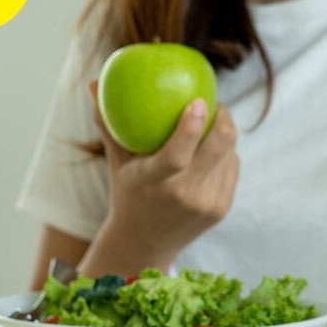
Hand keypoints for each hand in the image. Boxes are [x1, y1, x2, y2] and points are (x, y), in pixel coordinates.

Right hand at [79, 81, 238, 275]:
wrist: (146, 245)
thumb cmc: (127, 193)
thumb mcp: (116, 162)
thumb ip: (108, 124)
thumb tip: (94, 82)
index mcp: (153, 183)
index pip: (176, 155)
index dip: (191, 126)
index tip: (199, 101)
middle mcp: (184, 196)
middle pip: (218, 148)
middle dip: (223, 119)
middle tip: (214, 104)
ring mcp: (207, 205)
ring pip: (229, 155)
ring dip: (224, 135)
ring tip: (212, 124)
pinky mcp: (222, 209)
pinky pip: (232, 169)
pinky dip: (226, 155)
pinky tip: (214, 148)